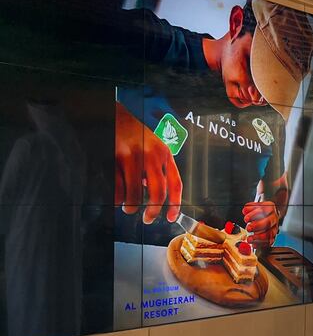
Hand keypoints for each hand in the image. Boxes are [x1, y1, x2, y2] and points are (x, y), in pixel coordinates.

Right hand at [115, 103, 182, 223]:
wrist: (116, 116)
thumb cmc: (136, 134)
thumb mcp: (154, 147)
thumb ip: (158, 168)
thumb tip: (154, 193)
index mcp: (164, 153)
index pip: (175, 183)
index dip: (175, 204)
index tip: (171, 217)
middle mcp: (151, 155)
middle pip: (157, 192)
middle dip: (153, 211)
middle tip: (148, 219)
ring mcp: (132, 158)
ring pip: (134, 194)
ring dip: (131, 207)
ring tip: (129, 208)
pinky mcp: (114, 159)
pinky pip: (117, 188)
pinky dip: (117, 198)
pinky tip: (118, 199)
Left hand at [242, 201, 279, 246]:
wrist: (268, 215)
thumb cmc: (260, 211)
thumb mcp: (254, 206)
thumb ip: (249, 208)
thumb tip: (245, 210)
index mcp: (270, 208)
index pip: (263, 210)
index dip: (254, 215)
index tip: (246, 219)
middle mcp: (274, 218)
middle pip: (268, 222)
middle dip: (257, 226)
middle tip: (248, 228)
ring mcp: (274, 228)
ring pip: (270, 234)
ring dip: (259, 237)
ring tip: (249, 239)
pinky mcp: (273, 236)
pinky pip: (269, 242)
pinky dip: (261, 244)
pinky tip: (254, 244)